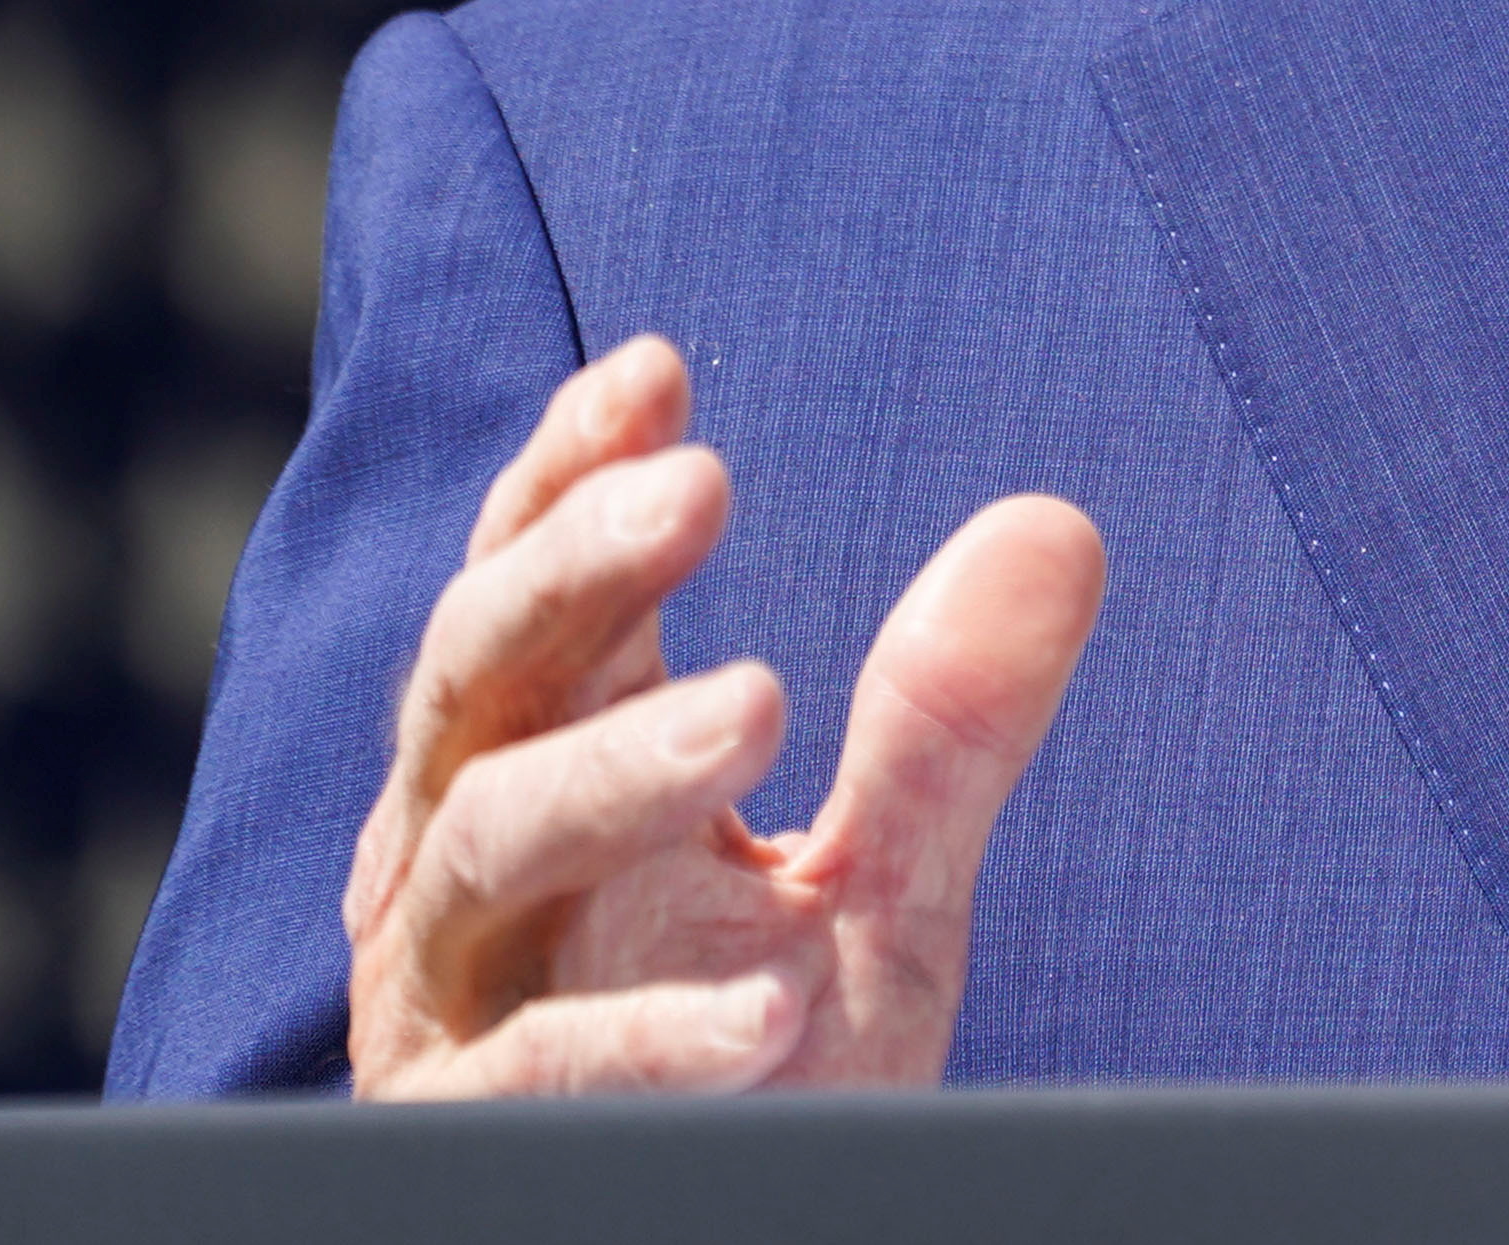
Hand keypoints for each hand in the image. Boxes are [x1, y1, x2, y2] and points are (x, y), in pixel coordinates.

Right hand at [343, 334, 1106, 1095]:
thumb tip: (1054, 525)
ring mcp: (454, 1006)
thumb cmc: (765, 1071)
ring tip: (763, 701)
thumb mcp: (878, 896)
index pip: (530, 594)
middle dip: (577, 570)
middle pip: (477, 678)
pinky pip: (535, 1077)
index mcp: (543, 773)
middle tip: (707, 484)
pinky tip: (770, 1006)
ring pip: (484, 845)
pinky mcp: (471, 1139)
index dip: (569, 477)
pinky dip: (644, 1035)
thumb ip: (941, 726)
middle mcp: (467, 869)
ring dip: (616, 768)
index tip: (660, 369)